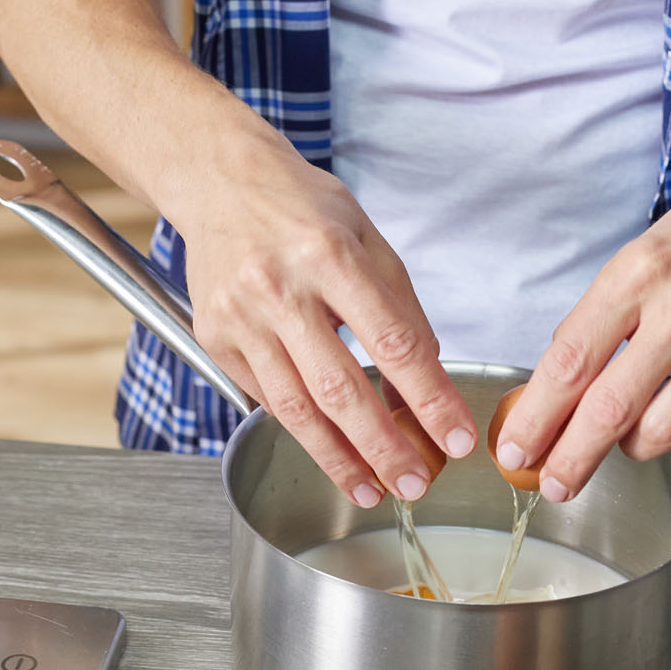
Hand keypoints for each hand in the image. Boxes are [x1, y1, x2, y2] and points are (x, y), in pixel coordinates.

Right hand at [177, 126, 476, 506]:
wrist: (220, 181)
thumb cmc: (301, 207)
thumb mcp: (366, 237)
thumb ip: (399, 305)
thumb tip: (427, 375)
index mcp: (330, 254)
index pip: (393, 343)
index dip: (429, 399)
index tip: (455, 437)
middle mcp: (279, 287)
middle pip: (340, 389)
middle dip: (384, 447)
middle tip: (416, 484)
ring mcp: (240, 316)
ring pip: (295, 407)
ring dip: (339, 458)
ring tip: (373, 488)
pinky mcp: (215, 337)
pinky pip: (266, 397)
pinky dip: (302, 430)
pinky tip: (331, 451)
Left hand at [493, 130, 670, 501]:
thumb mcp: (646, 249)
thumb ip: (606, 311)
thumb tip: (561, 378)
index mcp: (638, 272)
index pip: (569, 361)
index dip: (536, 414)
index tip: (516, 447)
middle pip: (608, 409)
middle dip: (569, 459)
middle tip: (550, 486)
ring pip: (659, 430)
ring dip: (627, 449)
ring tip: (615, 444)